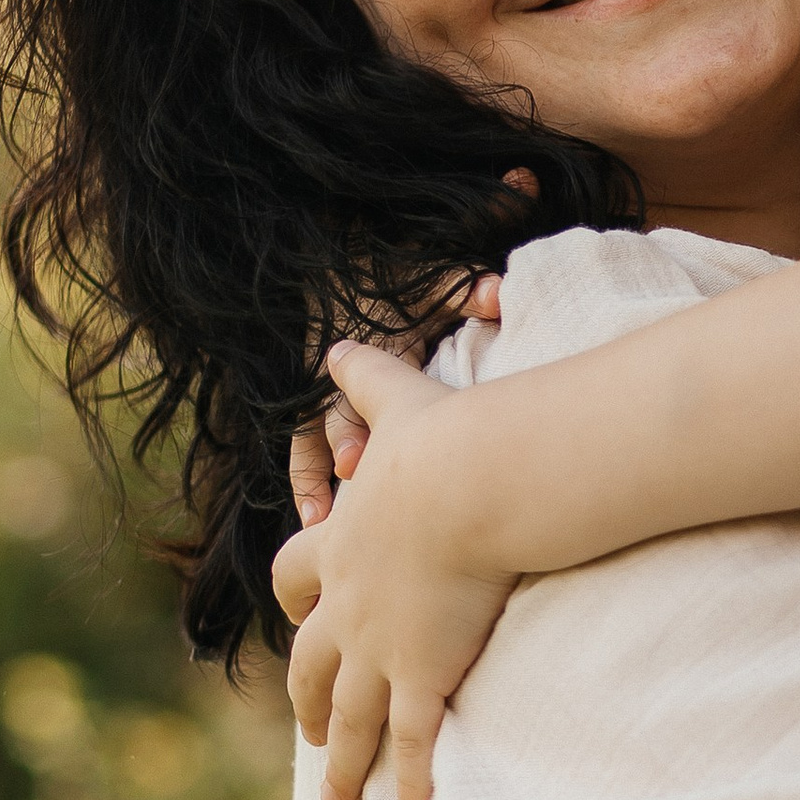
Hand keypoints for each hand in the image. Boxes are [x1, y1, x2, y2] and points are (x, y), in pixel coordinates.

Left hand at [271, 343, 519, 799]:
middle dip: (310, 701)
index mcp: (339, 547)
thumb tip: (337, 342)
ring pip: (348, 717)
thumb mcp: (396, 401)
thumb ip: (365, 377)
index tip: (301, 612)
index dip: (298, 597)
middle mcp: (346, 607)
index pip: (297, 579)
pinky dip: (407, 782)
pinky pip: (410, 741)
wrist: (473, 486)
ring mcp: (379, 647)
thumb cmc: (443, 443)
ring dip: (341, 761)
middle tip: (312, 730)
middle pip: (310, 665)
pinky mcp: (421, 674)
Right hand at [287, 272, 505, 528]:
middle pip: (333, 417)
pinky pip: (304, 449)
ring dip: (312, 482)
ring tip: (316, 524)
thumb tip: (495, 295)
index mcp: (371, 345)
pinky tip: (315, 522)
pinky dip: (308, 482)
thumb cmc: (409, 287)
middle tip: (353, 487)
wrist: (362, 275)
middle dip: (342, 451)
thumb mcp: (436, 284)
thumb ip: (463, 291)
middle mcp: (340, 372)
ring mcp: (328, 392)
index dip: (356, 423)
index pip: (359, 385)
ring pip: (309, 440)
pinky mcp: (322, 409)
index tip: (357, 459)